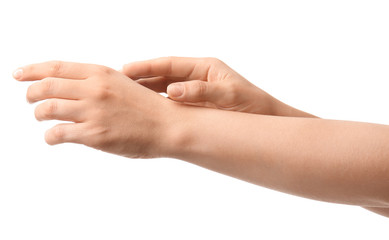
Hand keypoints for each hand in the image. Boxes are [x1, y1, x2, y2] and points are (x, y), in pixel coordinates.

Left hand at [14, 61, 173, 157]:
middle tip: (30, 100)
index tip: (19, 74)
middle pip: (46, 87)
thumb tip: (69, 87)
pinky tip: (54, 137)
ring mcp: (93, 112)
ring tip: (42, 118)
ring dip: (38, 114)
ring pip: (46, 109)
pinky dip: (50, 136)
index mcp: (101, 74)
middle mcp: (94, 89)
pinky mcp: (95, 135)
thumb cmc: (148, 107)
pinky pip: (58, 133)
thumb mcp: (122, 84)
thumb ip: (97, 83)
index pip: (56, 67)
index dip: (32, 70)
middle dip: (31, 93)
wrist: (169, 126)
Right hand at [121, 57, 276, 114]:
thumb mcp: (229, 97)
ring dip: (145, 93)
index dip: (146, 67)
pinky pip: (171, 104)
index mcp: (204, 68)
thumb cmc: (253, 106)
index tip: (126, 70)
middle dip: (140, 79)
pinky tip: (144, 112)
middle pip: (162, 76)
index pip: (169, 65)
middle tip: (117, 83)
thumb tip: (173, 91)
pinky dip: (157, 106)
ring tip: (124, 97)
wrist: (266, 121)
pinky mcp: (195, 107)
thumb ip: (201, 92)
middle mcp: (197, 78)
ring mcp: (195, 92)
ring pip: (163, 90)